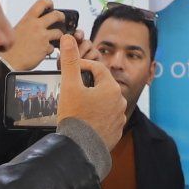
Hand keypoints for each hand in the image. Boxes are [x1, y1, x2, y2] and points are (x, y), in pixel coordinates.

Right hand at [1, 0, 68, 72]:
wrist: (8, 61)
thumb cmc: (10, 47)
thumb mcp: (18, 28)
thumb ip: (29, 24)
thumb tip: (37, 22)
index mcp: (28, 19)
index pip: (42, 3)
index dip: (49, 3)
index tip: (51, 6)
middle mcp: (36, 25)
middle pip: (56, 15)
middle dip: (61, 17)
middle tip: (61, 20)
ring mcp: (42, 36)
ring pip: (59, 32)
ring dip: (58, 36)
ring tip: (54, 40)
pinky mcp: (45, 48)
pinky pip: (53, 47)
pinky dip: (50, 50)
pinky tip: (43, 51)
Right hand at [57, 35, 128, 151]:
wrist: (80, 150)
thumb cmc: (75, 117)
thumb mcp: (69, 85)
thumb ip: (69, 61)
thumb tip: (68, 38)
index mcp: (111, 87)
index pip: (96, 68)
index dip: (81, 67)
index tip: (69, 71)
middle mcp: (120, 101)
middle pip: (101, 85)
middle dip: (87, 84)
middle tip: (71, 89)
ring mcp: (119, 117)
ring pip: (104, 102)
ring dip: (92, 100)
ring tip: (77, 105)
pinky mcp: (116, 131)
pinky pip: (106, 118)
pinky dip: (97, 116)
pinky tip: (85, 119)